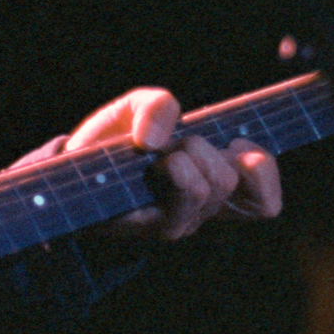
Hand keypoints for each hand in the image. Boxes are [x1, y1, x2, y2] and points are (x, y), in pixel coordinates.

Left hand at [66, 87, 281, 241]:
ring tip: (154, 156)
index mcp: (212, 186)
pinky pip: (184, 200)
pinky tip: (155, 164)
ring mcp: (181, 222)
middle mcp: (202, 210)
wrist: (69, 173)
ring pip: (209, 187)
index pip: (264, 202)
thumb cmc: (113, 144)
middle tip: (170, 145)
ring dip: (182, 156)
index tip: (236, 143)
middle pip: (232, 177)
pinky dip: (173, 170)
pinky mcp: (155, 228)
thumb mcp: (138, 108)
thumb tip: (158, 137)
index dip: (263, 172)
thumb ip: (159, 105)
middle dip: (202, 145)